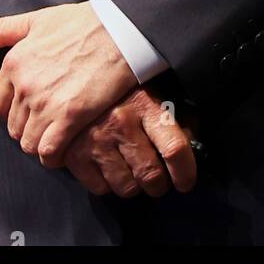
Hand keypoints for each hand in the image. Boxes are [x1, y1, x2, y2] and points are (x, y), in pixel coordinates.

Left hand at [0, 3, 136, 166]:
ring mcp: (45, 103)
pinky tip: (64, 150)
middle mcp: (25, 85)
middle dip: (28, 128)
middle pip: (13, 127)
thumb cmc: (82, 23)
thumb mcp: (37, 20)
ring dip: (40, 144)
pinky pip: (48, 151)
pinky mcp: (69, 117)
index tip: (29, 110)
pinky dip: (53, 157)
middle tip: (48, 123)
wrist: (119, 30)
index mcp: (14, 63)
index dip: (12, 111)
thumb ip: (0, 30)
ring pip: (28, 143)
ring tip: (57, 136)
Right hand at [63, 85, 199, 198]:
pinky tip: (108, 165)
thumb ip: (176, 115)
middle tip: (157, 179)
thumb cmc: (120, 86)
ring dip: (133, 185)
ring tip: (131, 169)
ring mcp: (95, 140)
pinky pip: (100, 188)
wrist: (72, 74)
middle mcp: (120, 122)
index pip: (174, 148)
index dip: (185, 172)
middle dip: (159, 184)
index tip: (186, 181)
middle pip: (151, 175)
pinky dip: (107, 183)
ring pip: (127, 187)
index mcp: (145, 103)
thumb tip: (191, 142)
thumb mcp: (152, 89)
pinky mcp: (73, 154)